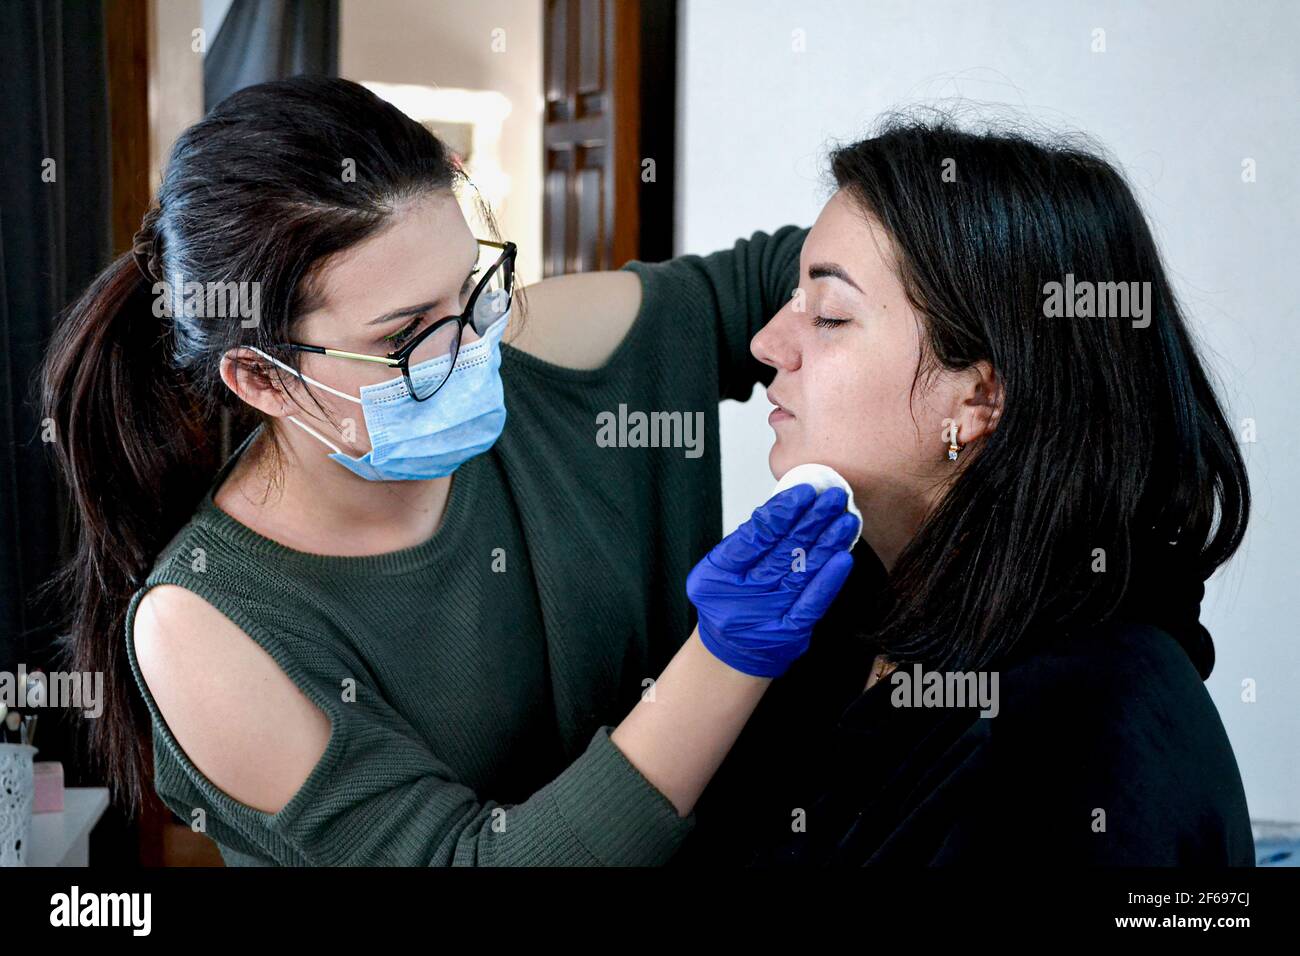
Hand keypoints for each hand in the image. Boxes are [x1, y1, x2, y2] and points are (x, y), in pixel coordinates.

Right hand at [686, 484, 857, 677]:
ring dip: (827, 543)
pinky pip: (813, 604)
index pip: (756, 535)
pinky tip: (843, 559)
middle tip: (834, 496)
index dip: (782, 511)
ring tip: (846, 519)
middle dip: (812, 520)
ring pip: (803, 571)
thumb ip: (747, 541)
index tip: (806, 491)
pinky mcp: (789, 633)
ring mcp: (766, 614)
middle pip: (783, 550)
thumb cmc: (728, 601)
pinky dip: (828, 581)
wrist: (730, 652)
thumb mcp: (718, 570)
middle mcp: (742, 594)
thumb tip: (786, 506)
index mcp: (719, 572)